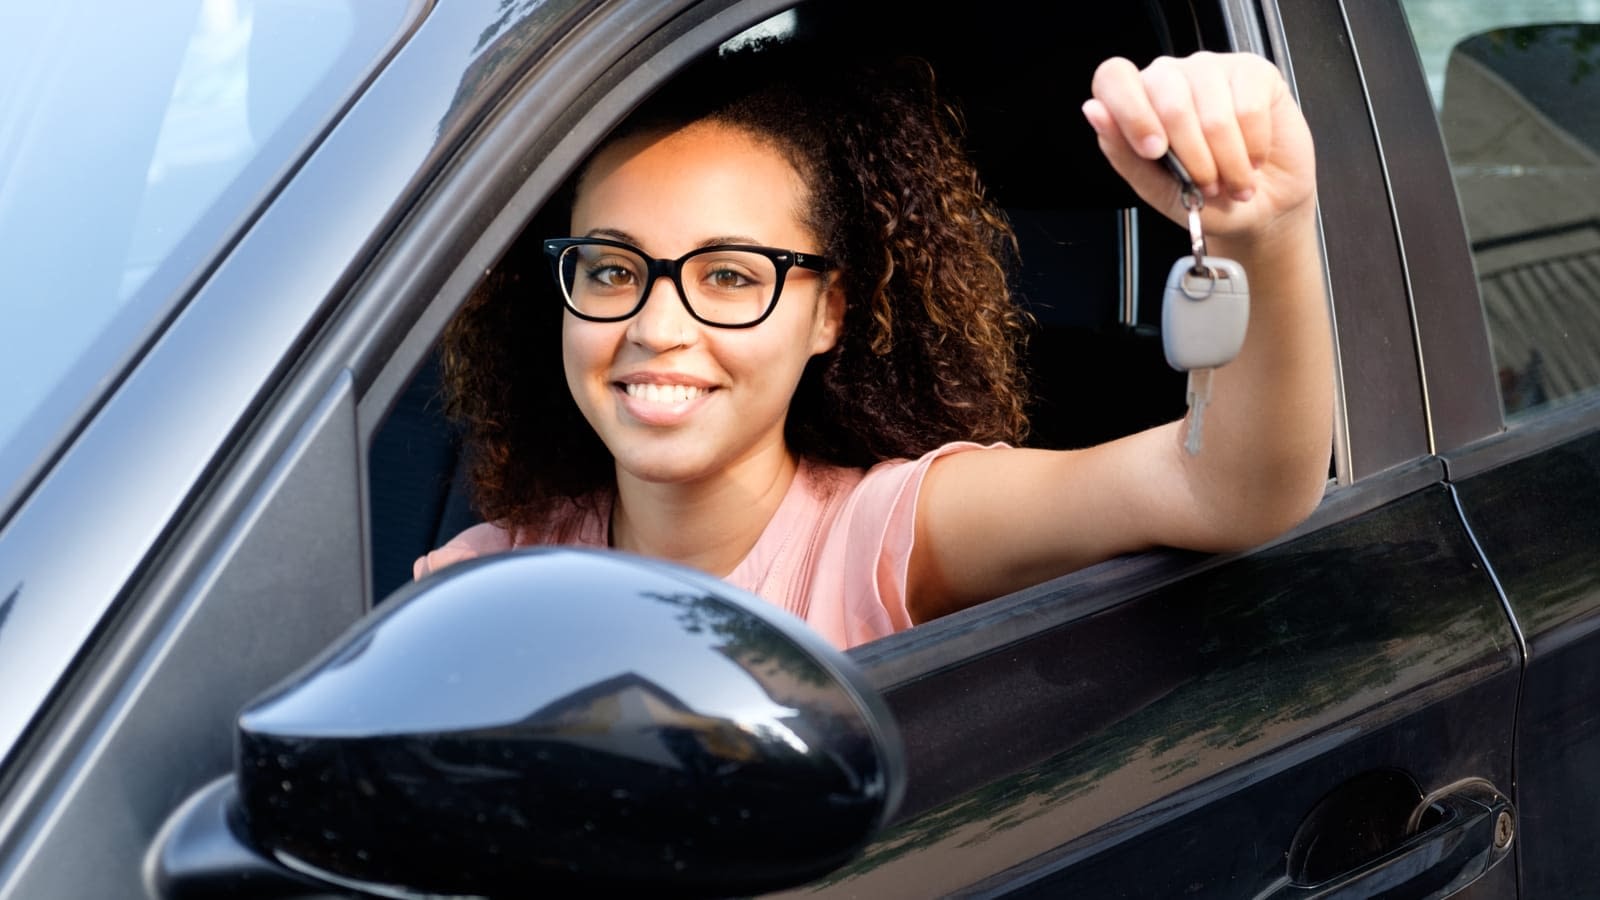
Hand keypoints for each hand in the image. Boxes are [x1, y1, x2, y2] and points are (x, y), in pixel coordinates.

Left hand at [1081, 51, 1315, 241]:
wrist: (1258, 209)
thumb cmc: (1204, 198)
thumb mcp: (1156, 189)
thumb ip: (1123, 153)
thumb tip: (1094, 111)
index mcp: (1138, 100)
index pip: (1114, 77)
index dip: (1131, 113)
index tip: (1153, 151)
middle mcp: (1171, 78)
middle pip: (1169, 101)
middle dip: (1192, 157)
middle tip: (1206, 184)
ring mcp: (1212, 70)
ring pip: (1213, 113)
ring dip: (1227, 161)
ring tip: (1232, 178)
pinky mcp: (1254, 72)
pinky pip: (1249, 109)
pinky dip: (1253, 147)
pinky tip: (1254, 158)